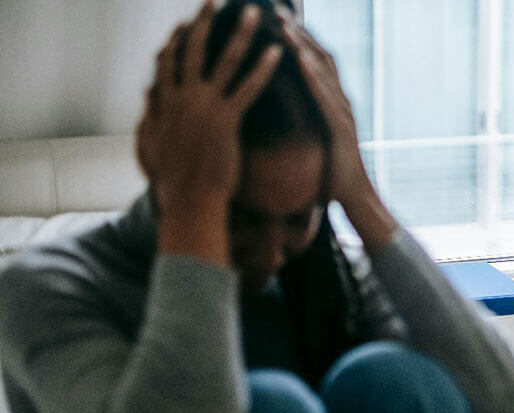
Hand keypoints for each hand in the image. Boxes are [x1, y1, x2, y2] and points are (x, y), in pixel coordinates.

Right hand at [137, 1, 280, 223]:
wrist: (188, 202)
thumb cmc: (172, 184)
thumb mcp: (151, 147)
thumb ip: (150, 120)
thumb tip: (147, 103)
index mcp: (164, 104)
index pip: (168, 63)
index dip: (177, 42)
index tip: (185, 24)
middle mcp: (182, 98)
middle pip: (193, 50)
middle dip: (204, 21)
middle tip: (214, 0)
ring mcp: (204, 107)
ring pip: (224, 61)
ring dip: (240, 34)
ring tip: (254, 14)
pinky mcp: (225, 120)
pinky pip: (248, 88)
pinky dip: (263, 68)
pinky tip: (277, 52)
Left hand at [279, 12, 397, 250]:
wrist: (355, 198)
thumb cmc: (332, 175)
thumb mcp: (313, 142)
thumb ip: (303, 123)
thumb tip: (280, 116)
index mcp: (332, 103)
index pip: (315, 62)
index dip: (297, 39)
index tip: (275, 19)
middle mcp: (340, 102)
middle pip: (319, 56)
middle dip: (297, 32)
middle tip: (274, 9)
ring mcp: (343, 113)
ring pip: (323, 71)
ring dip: (303, 46)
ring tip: (283, 25)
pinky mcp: (341, 127)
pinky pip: (325, 96)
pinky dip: (313, 75)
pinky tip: (299, 59)